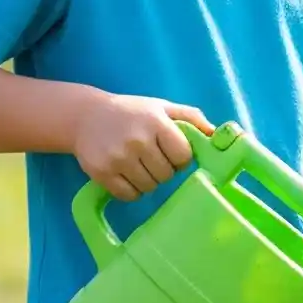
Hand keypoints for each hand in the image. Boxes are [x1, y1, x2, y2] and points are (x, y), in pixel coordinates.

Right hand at [74, 96, 211, 200]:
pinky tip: (126, 175)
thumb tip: (217, 134)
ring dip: (148, 181)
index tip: (170, 151)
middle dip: (163, 170)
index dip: (180, 157)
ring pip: (149, 187)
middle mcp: (137, 140)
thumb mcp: (161, 107)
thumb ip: (191, 117)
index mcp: (156, 122)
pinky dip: (131, 190)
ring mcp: (118, 158)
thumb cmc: (131, 112)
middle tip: (151, 158)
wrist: (85, 116)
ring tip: (138, 165)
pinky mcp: (102, 173)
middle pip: (166, 175)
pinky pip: (129, 195)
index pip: (183, 156)